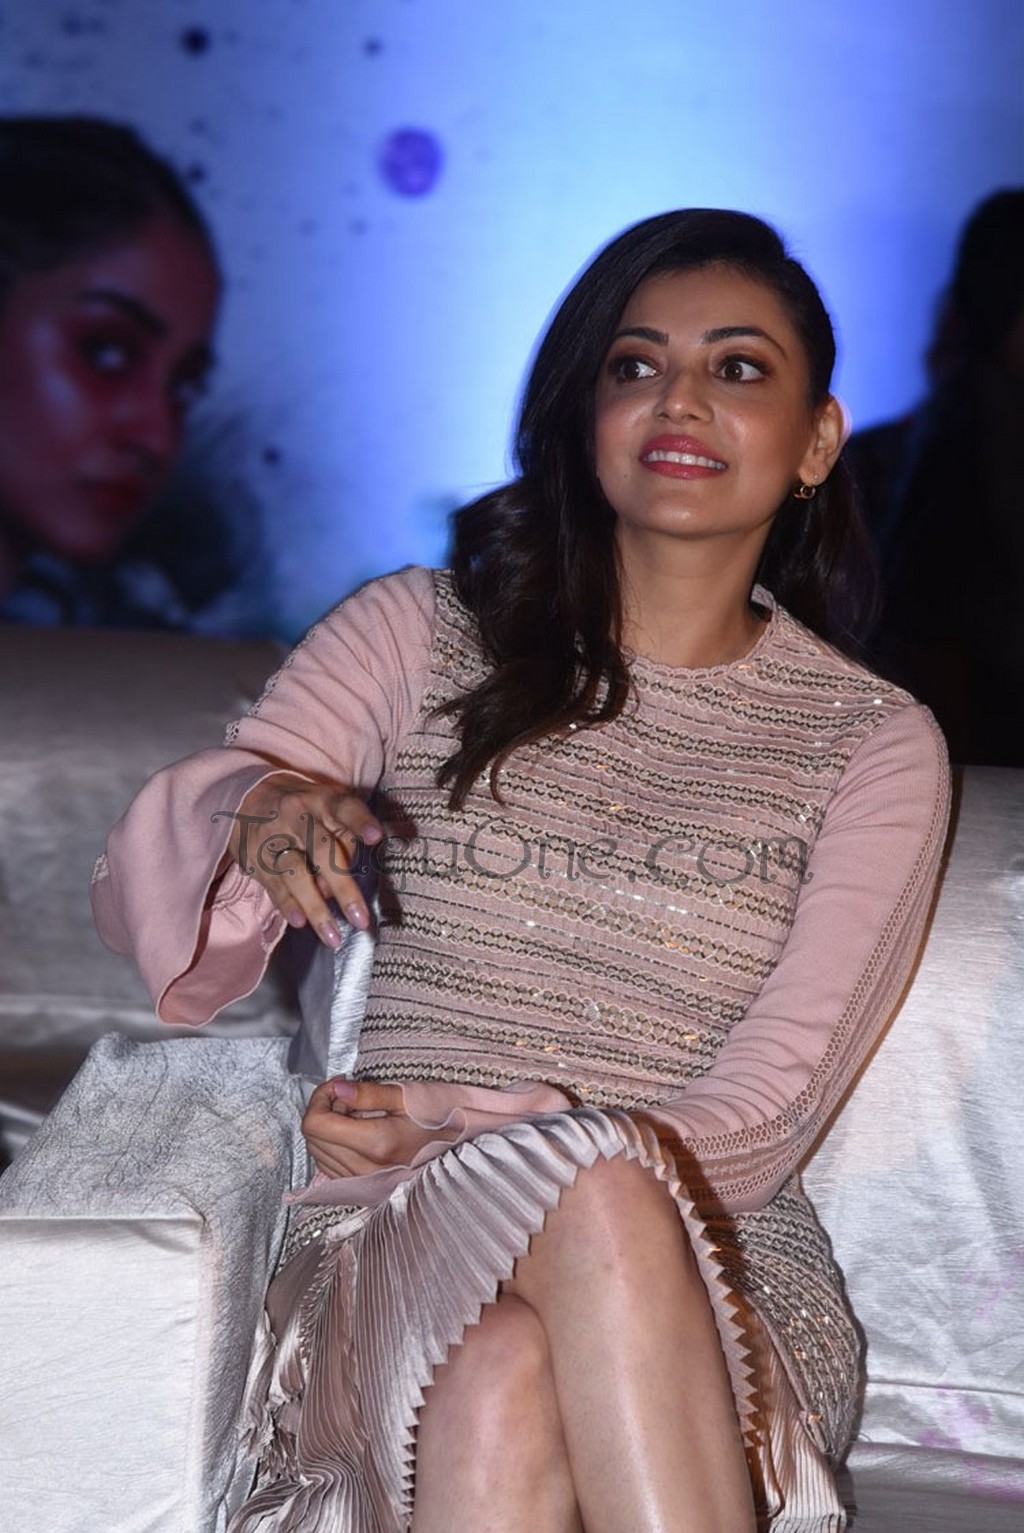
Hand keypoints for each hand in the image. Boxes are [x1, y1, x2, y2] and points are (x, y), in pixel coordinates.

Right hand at [225, 773, 383, 946]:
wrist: (249, 799)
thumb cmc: (306, 811)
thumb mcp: (328, 810)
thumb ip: (344, 841)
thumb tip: (337, 888)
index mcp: (323, 801)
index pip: (345, 807)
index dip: (361, 821)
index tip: (376, 837)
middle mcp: (297, 816)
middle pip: (322, 850)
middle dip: (344, 887)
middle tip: (361, 919)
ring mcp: (274, 837)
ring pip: (296, 873)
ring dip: (315, 907)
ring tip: (333, 937)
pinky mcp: (256, 858)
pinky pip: (274, 885)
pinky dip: (288, 904)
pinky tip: (300, 922)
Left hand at [302, 1078, 457, 1177]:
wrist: (457, 1153)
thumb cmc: (437, 1122)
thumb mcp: (408, 1098)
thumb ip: (369, 1093)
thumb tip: (337, 1088)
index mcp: (376, 1143)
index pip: (316, 1123)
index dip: (320, 1097)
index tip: (338, 1086)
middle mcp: (365, 1167)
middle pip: (312, 1137)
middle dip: (323, 1109)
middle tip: (348, 1096)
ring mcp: (362, 1181)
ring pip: (316, 1152)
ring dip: (327, 1128)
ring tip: (354, 1114)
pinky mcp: (362, 1187)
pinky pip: (328, 1166)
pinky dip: (332, 1145)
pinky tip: (352, 1133)